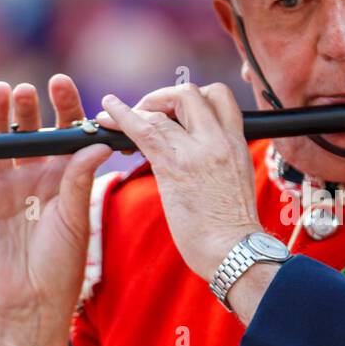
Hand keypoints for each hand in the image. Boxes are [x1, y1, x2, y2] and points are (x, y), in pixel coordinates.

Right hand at [0, 74, 112, 336]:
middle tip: (27, 89)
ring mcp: (7, 186)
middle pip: (31, 131)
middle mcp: (36, 175)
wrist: (31, 298)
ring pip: (1, 143)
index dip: (64, 107)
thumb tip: (96, 144)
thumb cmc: (62, 262)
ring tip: (0, 93)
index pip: (65, 132)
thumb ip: (80, 180)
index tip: (61, 83)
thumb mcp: (75, 218)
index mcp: (65, 176)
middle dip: (28, 107)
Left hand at [96, 82, 262, 284]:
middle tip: (148, 117)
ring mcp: (199, 151)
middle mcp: (220, 140)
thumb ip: (217, 161)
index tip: (173, 114)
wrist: (237, 252)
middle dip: (164, 97)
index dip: (192, 98)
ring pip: (166, 105)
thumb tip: (196, 159)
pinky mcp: (175, 167)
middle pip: (191, 92)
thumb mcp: (235, 182)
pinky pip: (144, 128)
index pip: (219, 97)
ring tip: (121, 120)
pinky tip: (107, 111)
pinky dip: (121, 115)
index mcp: (236, 143)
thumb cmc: (233, 229)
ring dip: (140, 108)